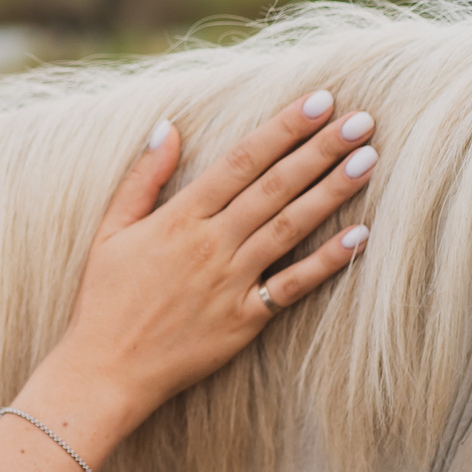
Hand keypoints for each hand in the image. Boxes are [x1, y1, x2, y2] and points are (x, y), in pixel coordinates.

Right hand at [29, 90, 374, 426]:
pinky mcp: (244, 320)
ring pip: (290, 227)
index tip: (320, 100)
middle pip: (275, 186)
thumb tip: (165, 126)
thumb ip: (142, 178)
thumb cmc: (103, 300)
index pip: (241, 160)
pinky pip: (293, 286)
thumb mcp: (110, 232)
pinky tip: (360, 235)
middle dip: (321, 149)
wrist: (104, 371)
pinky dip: (327, 261)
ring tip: (368, 159)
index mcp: (178, 218)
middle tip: (362, 119)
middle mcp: (210, 244)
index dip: (283, 127)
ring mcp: (230, 282)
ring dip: (332, 191)